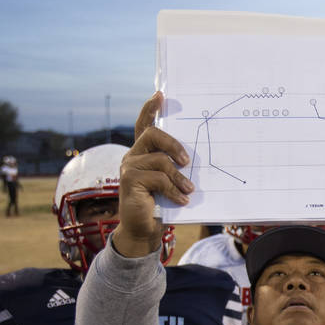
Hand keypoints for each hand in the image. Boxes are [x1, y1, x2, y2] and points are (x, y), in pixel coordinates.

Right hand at [111, 92, 193, 257]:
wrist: (142, 230)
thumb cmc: (159, 204)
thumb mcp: (169, 182)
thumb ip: (175, 168)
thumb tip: (195, 159)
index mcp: (142, 152)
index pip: (143, 124)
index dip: (150, 108)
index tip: (161, 95)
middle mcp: (133, 155)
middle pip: (153, 134)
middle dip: (174, 144)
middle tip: (187, 160)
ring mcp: (129, 167)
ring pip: (160, 160)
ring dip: (179, 177)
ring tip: (189, 190)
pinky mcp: (130, 181)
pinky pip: (158, 179)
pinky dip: (173, 190)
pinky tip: (182, 200)